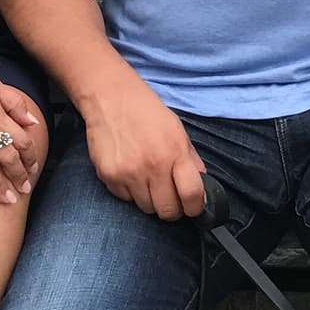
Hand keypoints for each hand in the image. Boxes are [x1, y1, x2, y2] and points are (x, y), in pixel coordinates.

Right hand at [84, 78, 205, 220]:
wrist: (111, 98)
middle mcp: (151, 166)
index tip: (194, 207)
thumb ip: (190, 160)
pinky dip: (130, 192)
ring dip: (151, 199)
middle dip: (173, 208)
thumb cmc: (146, 112)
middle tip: (171, 197)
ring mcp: (128, 174)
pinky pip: (125, 199)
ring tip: (148, 178)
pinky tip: (130, 172)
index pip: (191, 195)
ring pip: (146, 208)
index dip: (195, 207)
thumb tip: (201, 188)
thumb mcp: (177, 131)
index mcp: (174, 153)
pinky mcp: (109, 177)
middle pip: (168, 211)